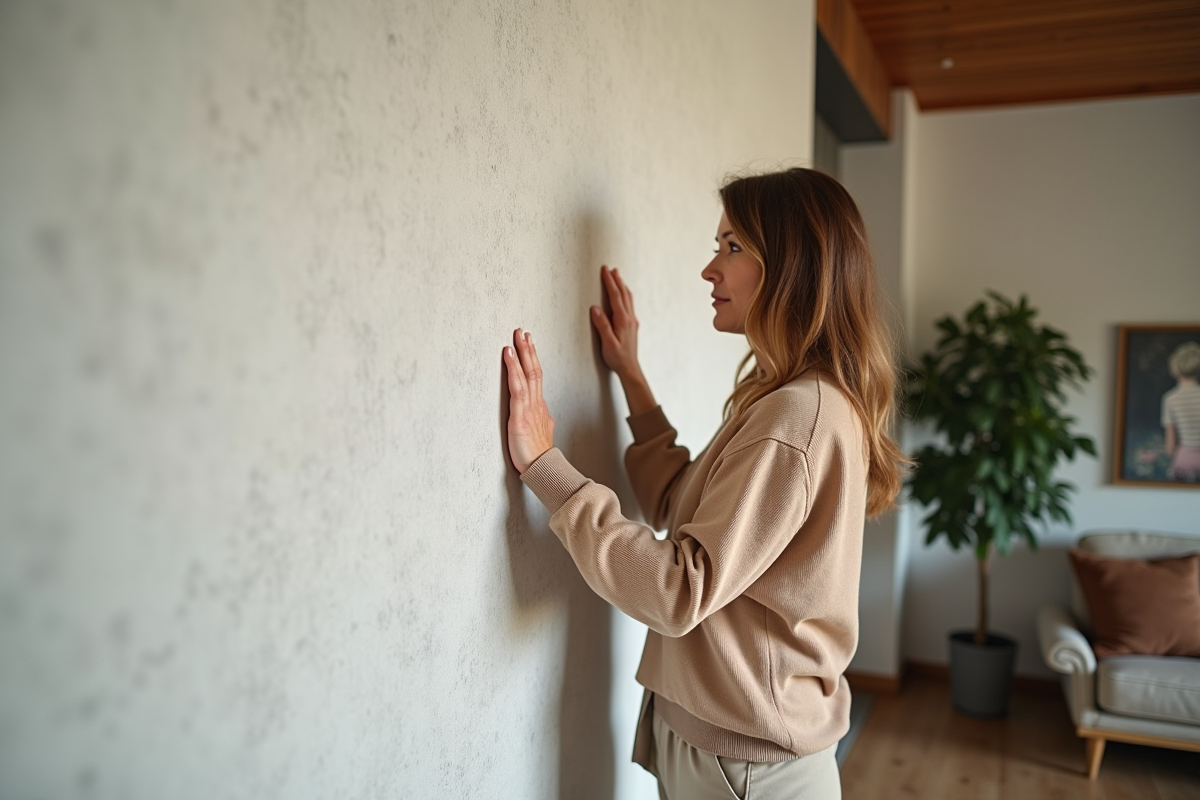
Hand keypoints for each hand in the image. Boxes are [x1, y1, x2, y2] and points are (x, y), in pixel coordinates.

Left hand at [503, 328, 555, 473]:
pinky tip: (508, 355)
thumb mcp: (543, 433)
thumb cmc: (538, 455)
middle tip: (523, 332)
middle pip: (534, 371)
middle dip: (528, 350)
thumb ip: (543, 420)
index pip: (537, 378)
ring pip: (528, 374)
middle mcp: (536, 404)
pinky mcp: (520, 415)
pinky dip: (513, 368)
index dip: (533, 359)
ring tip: (517, 337)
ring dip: (522, 354)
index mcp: (540, 408)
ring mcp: (529, 408)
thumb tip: (546, 415)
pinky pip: (517, 387)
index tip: (529, 344)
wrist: (542, 469)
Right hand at [591, 266, 641, 381]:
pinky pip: (629, 304)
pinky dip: (625, 295)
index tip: (605, 270)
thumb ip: (602, 325)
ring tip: (617, 276)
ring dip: (622, 286)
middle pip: (624, 294)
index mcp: (623, 320)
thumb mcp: (608, 343)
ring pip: (628, 298)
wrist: (630, 368)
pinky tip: (623, 295)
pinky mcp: (632, 325)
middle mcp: (630, 318)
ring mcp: (632, 321)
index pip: (615, 296)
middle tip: (610, 269)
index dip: (610, 282)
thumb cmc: (618, 358)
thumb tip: (595, 308)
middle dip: (616, 280)